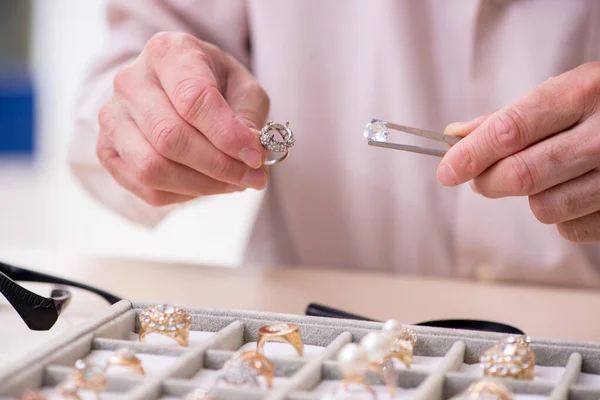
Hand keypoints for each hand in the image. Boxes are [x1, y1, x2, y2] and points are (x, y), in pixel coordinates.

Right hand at [97, 32, 269, 206]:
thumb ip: (248, 118)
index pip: (193, 99)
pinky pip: (146, 188)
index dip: (227, 135)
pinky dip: (184, 195)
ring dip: (202, 185)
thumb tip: (249, 154)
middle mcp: (130, 81)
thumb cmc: (215, 86)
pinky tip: (206, 184)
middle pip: (170, 137)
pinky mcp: (108, 151)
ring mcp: (112, 117)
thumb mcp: (244, 89)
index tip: (256, 156)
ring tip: (233, 183)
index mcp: (167, 52)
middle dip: (219, 166)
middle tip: (253, 177)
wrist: (176, 91)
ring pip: (152, 168)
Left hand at [437, 62, 599, 242]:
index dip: (470, 155)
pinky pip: (570, 229)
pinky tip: (572, 191)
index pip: (509, 131)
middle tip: (480, 179)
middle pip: (520, 175)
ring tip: (543, 178)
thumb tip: (454, 136)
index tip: (446, 171)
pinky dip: (561, 216)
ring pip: (543, 208)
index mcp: (583, 93)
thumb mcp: (563, 94)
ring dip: (530, 198)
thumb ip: (508, 117)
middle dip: (487, 181)